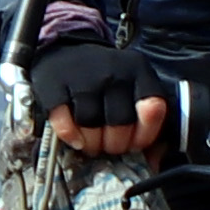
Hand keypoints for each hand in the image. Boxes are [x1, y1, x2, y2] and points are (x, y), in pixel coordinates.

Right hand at [29, 36, 169, 159]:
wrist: (66, 50)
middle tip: (109, 146)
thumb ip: (148, 119)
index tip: (135, 143)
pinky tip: (75, 140)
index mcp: (139, 71)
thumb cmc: (105, 79)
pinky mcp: (55, 84)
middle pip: (120, 123)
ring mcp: (82, 77)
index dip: (144, 135)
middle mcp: (113, 71)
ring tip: (92, 145)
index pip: (152, 109)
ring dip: (92, 144)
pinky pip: (64, 122)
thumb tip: (154, 160)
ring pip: (91, 125)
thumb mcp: (133, 87)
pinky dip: (70, 136)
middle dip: (115, 144)